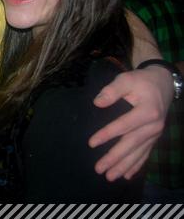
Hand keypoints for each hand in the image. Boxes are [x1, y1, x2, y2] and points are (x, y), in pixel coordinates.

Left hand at [89, 66, 171, 180]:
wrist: (163, 84)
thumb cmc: (141, 81)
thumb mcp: (127, 79)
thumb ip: (112, 90)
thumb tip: (97, 102)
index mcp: (147, 111)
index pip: (123, 126)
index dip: (107, 135)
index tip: (91, 143)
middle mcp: (153, 126)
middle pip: (131, 144)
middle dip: (114, 158)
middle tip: (99, 169)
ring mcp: (155, 133)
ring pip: (138, 153)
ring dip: (124, 166)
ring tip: (110, 177)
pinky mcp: (154, 137)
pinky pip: (145, 154)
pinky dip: (137, 165)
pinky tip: (127, 175)